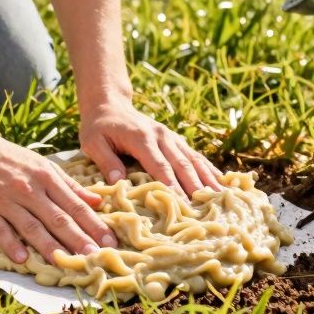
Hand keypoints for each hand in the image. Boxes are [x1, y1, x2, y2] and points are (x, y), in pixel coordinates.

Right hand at [0, 133, 118, 264]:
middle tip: (96, 256)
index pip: (75, 205)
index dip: (94, 224)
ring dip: (50, 246)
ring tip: (66, 262)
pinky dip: (10, 244)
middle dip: (79, 239)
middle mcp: (28, 189)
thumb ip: (69, 184)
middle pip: (57, 219)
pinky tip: (22, 259)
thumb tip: (98, 201)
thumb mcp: (42, 164)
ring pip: (31, 227)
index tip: (110, 241)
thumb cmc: (9, 158)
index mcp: (45, 177)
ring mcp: (5, 200)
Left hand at [79, 100, 222, 196]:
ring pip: (193, 160)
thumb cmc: (98, 127)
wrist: (109, 105)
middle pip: (182, 164)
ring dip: (207, 179)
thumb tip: (119, 183)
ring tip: (221, 198)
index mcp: (141, 138)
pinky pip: (195, 156)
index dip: (172, 185)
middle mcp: (161, 136)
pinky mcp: (175, 140)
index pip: (160, 165)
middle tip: (206, 208)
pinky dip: (208, 169)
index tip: (183, 203)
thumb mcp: (92, 142)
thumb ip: (106, 161)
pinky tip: (221, 182)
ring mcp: (171, 137)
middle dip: (195, 187)